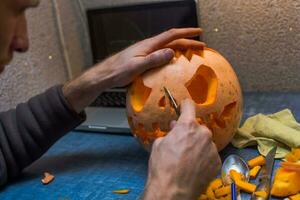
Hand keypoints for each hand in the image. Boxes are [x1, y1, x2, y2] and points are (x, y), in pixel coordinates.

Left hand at [63, 28, 203, 112]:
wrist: (106, 75)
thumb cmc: (118, 70)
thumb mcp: (137, 66)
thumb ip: (153, 59)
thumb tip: (171, 53)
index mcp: (149, 45)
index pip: (171, 35)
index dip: (186, 33)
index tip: (198, 32)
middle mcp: (149, 47)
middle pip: (172, 41)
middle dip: (188, 42)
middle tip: (201, 46)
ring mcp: (147, 53)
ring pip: (168, 48)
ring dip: (181, 49)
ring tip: (192, 53)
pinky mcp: (144, 60)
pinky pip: (162, 56)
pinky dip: (172, 56)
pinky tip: (175, 62)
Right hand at [142, 99, 220, 199]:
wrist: (173, 190)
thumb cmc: (162, 166)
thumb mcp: (159, 144)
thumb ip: (171, 132)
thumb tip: (176, 128)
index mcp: (188, 126)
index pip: (189, 106)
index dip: (184, 106)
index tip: (183, 107)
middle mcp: (203, 134)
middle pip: (197, 127)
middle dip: (190, 132)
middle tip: (181, 143)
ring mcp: (212, 148)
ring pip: (204, 142)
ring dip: (198, 145)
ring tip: (187, 159)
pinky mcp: (216, 162)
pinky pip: (210, 154)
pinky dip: (203, 158)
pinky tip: (194, 166)